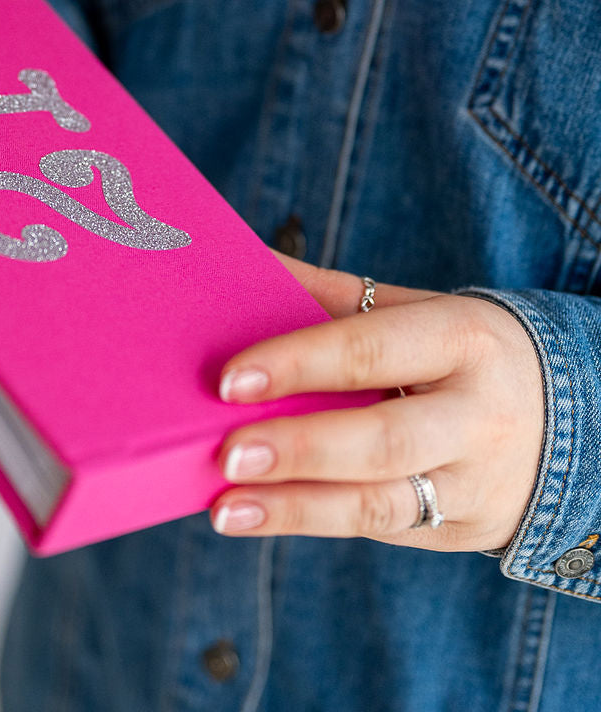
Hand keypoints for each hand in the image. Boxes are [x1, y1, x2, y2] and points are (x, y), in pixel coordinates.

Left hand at [210, 256, 544, 551]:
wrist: (569, 416)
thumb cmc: (457, 351)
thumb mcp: (412, 310)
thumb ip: (329, 293)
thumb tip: (245, 265)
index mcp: (462, 339)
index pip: (370, 351)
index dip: (299, 364)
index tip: (229, 380)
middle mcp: (478, 415)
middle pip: (384, 438)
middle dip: (302, 447)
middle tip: (229, 452)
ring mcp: (475, 483)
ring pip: (383, 503)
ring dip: (296, 508)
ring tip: (226, 508)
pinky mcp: (460, 528)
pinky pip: (380, 529)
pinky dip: (312, 523)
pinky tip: (256, 517)